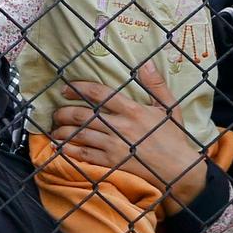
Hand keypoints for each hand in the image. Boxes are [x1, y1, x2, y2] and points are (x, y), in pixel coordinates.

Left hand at [49, 64, 209, 214]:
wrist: (178, 168)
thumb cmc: (173, 137)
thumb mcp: (169, 107)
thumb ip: (156, 85)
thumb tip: (146, 64)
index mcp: (133, 110)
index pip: (100, 94)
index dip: (79, 88)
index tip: (66, 88)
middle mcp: (121, 126)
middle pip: (84, 115)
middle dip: (65, 112)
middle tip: (56, 112)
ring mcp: (115, 146)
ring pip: (81, 135)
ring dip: (63, 131)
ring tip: (54, 129)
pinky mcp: (112, 163)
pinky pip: (86, 155)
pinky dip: (70, 151)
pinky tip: (61, 148)